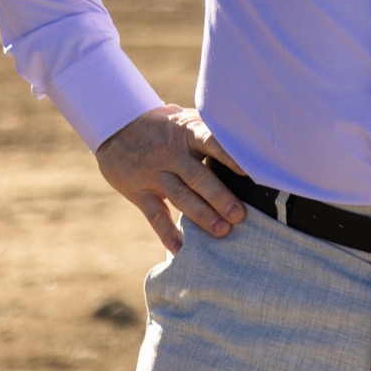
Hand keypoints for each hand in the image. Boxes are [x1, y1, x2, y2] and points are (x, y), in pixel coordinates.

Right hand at [95, 105, 244, 253]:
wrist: (117, 128)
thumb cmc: (167, 127)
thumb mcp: (187, 121)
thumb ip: (212, 132)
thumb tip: (253, 143)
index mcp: (187, 133)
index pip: (209, 141)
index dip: (227, 155)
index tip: (246, 170)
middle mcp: (171, 154)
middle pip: (197, 177)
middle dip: (219, 197)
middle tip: (239, 215)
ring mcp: (154, 174)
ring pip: (180, 197)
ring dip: (201, 216)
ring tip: (222, 231)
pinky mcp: (139, 192)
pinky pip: (155, 215)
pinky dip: (168, 233)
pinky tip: (181, 249)